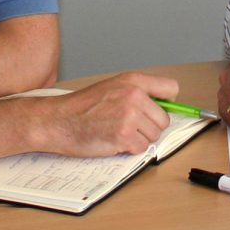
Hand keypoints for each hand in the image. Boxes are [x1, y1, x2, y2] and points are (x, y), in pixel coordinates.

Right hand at [46, 72, 178, 156]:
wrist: (58, 120)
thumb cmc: (81, 107)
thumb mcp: (112, 87)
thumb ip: (137, 93)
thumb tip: (163, 106)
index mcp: (133, 81)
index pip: (171, 88)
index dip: (167, 103)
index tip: (159, 110)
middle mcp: (134, 95)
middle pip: (164, 119)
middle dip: (149, 127)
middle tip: (128, 126)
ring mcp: (130, 115)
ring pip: (154, 136)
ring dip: (139, 139)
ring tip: (117, 131)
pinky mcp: (124, 135)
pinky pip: (141, 148)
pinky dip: (129, 149)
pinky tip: (113, 140)